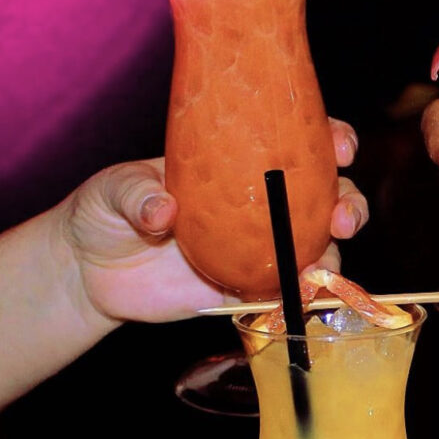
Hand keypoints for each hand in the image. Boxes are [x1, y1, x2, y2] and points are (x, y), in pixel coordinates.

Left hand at [0, 120, 366, 423]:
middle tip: (342, 217)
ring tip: (321, 269)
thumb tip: (164, 211)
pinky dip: (302, 295)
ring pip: (318, 248)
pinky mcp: (247, 290)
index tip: (339, 146)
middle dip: (349, 204)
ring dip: (333, 257)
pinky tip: (302, 296)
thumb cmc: (104, 212)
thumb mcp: (115, 189)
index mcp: (240, 164)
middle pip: (327, 198)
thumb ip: (138, 195)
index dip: (330, 141)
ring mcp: (259, 248)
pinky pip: (286, 292)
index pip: (299, 145)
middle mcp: (261, 205)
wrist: (89, 273)